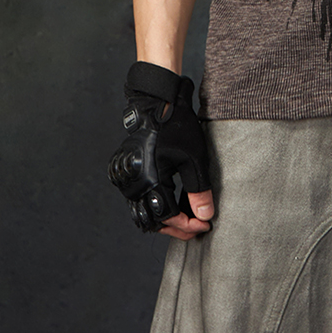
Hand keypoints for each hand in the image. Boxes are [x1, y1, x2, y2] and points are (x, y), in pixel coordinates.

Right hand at [108, 61, 214, 235]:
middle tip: (196, 226)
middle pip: (152, 221)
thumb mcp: (194, 160)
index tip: (204, 225)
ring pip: (142, 212)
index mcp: (150, 181)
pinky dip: (154, 206)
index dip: (187, 226)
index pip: (168, 217)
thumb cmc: (176, 127)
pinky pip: (137, 199)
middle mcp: (134, 184)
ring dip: (164, 219)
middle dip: (176, 228)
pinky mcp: (126, 172)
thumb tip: (205, 216)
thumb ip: (198, 191)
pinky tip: (171, 202)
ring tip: (185, 217)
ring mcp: (126, 179)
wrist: (157, 104)